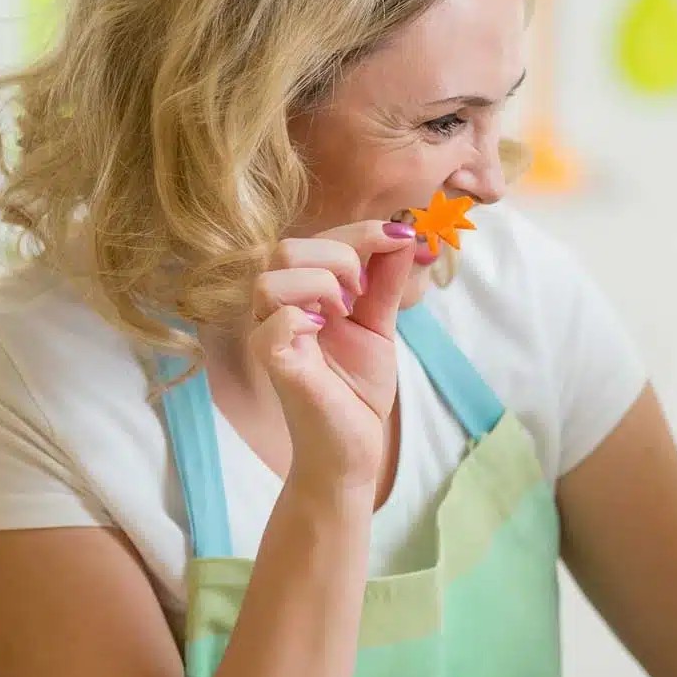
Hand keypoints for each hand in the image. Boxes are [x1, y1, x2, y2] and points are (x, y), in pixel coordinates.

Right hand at [249, 221, 417, 487]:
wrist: (355, 445)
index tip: (401, 238)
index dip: (361, 231)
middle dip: (340, 257)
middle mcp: (278, 308)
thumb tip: (405, 233)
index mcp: (301, 293)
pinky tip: (324, 330)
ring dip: (322, 285)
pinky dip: (302, 318)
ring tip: (345, 314)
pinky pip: (272, 324)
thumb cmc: (357, 387)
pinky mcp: (273, 364)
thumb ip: (386, 281)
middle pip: (287, 248)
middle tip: (362, 294)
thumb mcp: (379, 324)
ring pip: (272, 278)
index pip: (316, 238)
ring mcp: (271, 335)